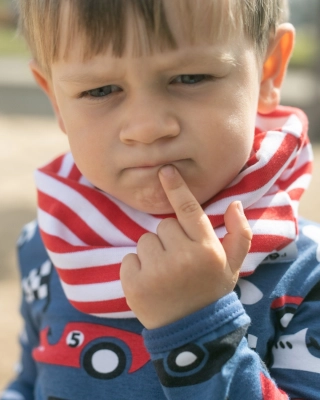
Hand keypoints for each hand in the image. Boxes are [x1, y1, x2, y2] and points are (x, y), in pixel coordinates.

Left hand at [120, 165, 251, 328]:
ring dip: (153, 253)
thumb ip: (239, 234)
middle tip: (178, 263)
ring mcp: (157, 272)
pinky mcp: (134, 284)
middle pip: (163, 226)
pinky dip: (137, 268)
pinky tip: (150, 284)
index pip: (189, 211)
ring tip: (165, 275)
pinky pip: (129, 259)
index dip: (176, 188)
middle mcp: (182, 258)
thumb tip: (235, 203)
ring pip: (145, 241)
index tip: (164, 169)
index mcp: (207, 250)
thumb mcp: (232, 265)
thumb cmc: (211, 292)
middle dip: (169, 239)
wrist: (191, 331)